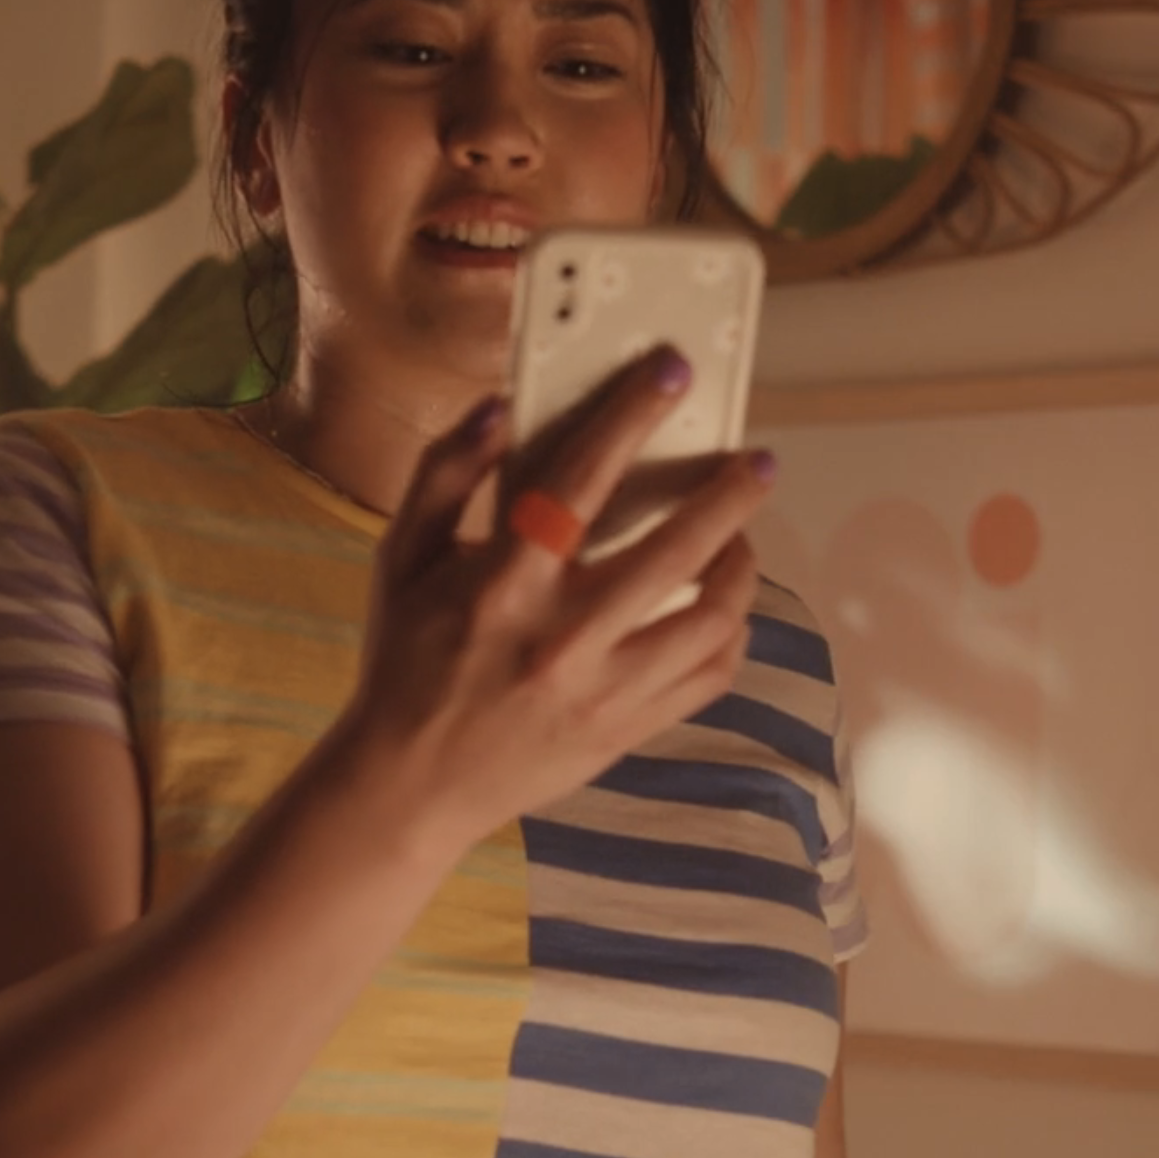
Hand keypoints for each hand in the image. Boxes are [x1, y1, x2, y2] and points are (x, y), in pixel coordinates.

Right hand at [327, 347, 774, 852]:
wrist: (408, 785)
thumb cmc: (404, 660)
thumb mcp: (399, 560)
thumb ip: (445, 474)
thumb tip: (499, 407)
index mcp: (503, 585)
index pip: (580, 481)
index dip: (630, 417)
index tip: (671, 372)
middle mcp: (562, 638)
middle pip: (675, 552)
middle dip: (729, 496)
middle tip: (759, 462)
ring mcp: (603, 693)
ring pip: (710, 620)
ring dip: (738, 565)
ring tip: (739, 536)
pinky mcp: (626, 732)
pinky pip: (709, 677)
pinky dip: (730, 633)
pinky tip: (722, 606)